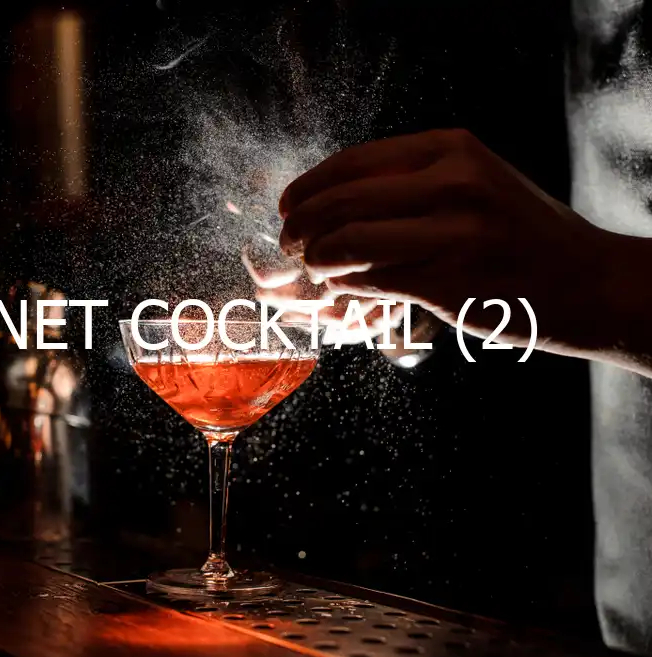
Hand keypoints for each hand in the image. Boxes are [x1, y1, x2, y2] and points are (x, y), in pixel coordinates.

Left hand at [278, 128, 631, 358]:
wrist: (588, 281)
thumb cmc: (519, 231)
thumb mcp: (474, 180)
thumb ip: (409, 182)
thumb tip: (327, 198)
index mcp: (450, 149)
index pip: (352, 162)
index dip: (307, 187)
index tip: (287, 206)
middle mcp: (450, 184)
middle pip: (340, 202)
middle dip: (300, 226)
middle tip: (289, 242)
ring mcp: (450, 233)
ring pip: (347, 244)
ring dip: (317, 259)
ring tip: (316, 267)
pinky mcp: (447, 281)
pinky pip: (370, 281)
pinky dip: (345, 287)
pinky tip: (345, 288)